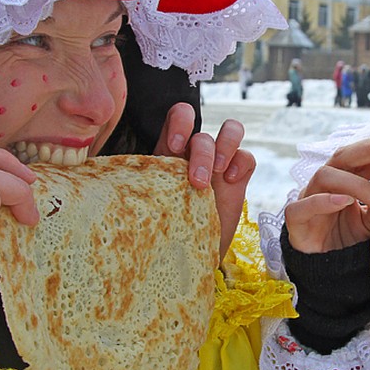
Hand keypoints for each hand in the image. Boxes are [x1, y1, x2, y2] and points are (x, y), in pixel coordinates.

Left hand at [154, 102, 255, 256]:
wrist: (188, 253)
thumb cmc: (165, 227)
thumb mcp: (152, 204)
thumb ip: (147, 187)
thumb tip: (123, 186)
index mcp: (171, 151)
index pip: (179, 116)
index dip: (180, 122)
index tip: (174, 147)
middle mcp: (196, 152)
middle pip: (203, 130)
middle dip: (202, 152)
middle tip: (197, 181)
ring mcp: (219, 163)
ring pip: (232, 130)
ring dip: (226, 145)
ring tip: (219, 172)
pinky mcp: (238, 178)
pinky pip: (247, 157)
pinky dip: (240, 164)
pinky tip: (231, 182)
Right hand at [284, 136, 369, 253]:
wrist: (327, 268)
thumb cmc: (350, 236)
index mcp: (346, 176)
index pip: (361, 154)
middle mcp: (326, 181)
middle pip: (344, 155)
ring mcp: (309, 197)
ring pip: (326, 176)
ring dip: (357, 186)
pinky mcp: (296, 219)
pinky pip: (303, 205)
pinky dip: (323, 201)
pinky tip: (344, 202)